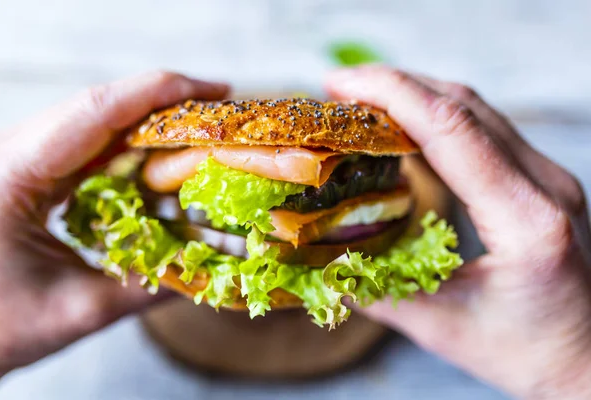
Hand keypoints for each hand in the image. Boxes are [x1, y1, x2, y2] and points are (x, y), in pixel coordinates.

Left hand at [0, 71, 227, 382]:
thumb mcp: (73, 312)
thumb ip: (146, 290)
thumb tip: (211, 270)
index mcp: (11, 172)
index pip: (95, 111)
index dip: (159, 94)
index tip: (214, 90)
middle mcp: (12, 151)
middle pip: (101, 107)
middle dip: (166, 105)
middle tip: (221, 113)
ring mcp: (20, 157)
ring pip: (97, 122)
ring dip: (151, 124)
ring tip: (202, 132)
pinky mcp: (31, 171)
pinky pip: (88, 145)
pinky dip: (132, 147)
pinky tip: (162, 157)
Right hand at [326, 66, 590, 398]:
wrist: (590, 360)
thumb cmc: (529, 353)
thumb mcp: (444, 330)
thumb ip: (376, 292)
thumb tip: (318, 263)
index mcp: (525, 220)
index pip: (451, 130)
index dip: (391, 95)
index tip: (339, 86)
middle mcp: (545, 185)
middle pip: (463, 105)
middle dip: (394, 85)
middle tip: (338, 90)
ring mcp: (548, 177)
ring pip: (475, 109)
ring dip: (415, 95)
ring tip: (362, 103)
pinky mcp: (541, 180)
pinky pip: (484, 128)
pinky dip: (436, 116)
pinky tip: (404, 126)